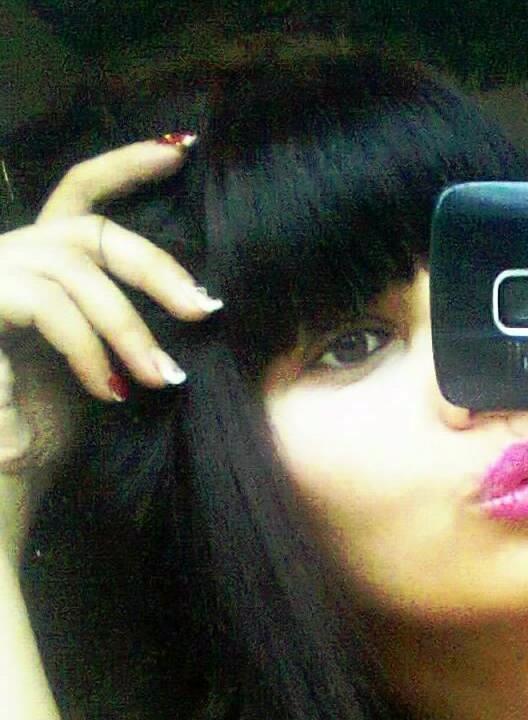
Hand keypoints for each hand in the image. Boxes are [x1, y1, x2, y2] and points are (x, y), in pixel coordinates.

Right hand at [0, 137, 220, 403]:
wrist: (2, 460)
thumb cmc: (45, 416)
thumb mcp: (100, 362)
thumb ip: (127, 323)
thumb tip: (198, 304)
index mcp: (40, 260)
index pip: (81, 191)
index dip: (128, 164)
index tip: (182, 148)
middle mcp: (11, 254)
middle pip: (91, 231)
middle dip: (155, 267)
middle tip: (205, 309)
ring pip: (76, 272)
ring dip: (128, 328)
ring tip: (162, 378)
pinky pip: (50, 307)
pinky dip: (87, 350)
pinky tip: (107, 389)